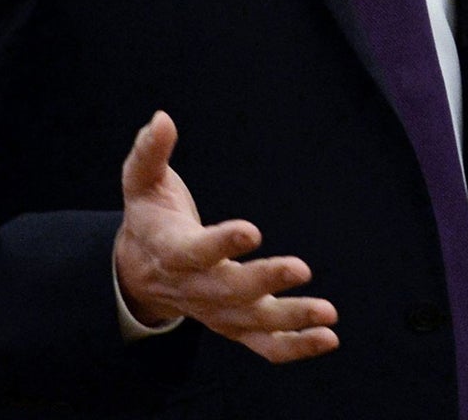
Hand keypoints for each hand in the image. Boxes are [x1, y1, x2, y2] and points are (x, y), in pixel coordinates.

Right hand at [113, 113, 338, 363]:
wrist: (139, 274)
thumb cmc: (149, 219)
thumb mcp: (142, 183)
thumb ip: (150, 153)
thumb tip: (161, 119)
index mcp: (171, 252)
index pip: (194, 252)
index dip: (221, 243)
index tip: (253, 230)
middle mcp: (195, 288)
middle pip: (230, 291)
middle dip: (266, 281)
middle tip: (302, 268)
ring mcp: (215, 311)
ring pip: (252, 323)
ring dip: (291, 320)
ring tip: (328, 313)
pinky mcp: (233, 325)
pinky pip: (263, 345)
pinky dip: (295, 347)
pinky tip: (328, 339)